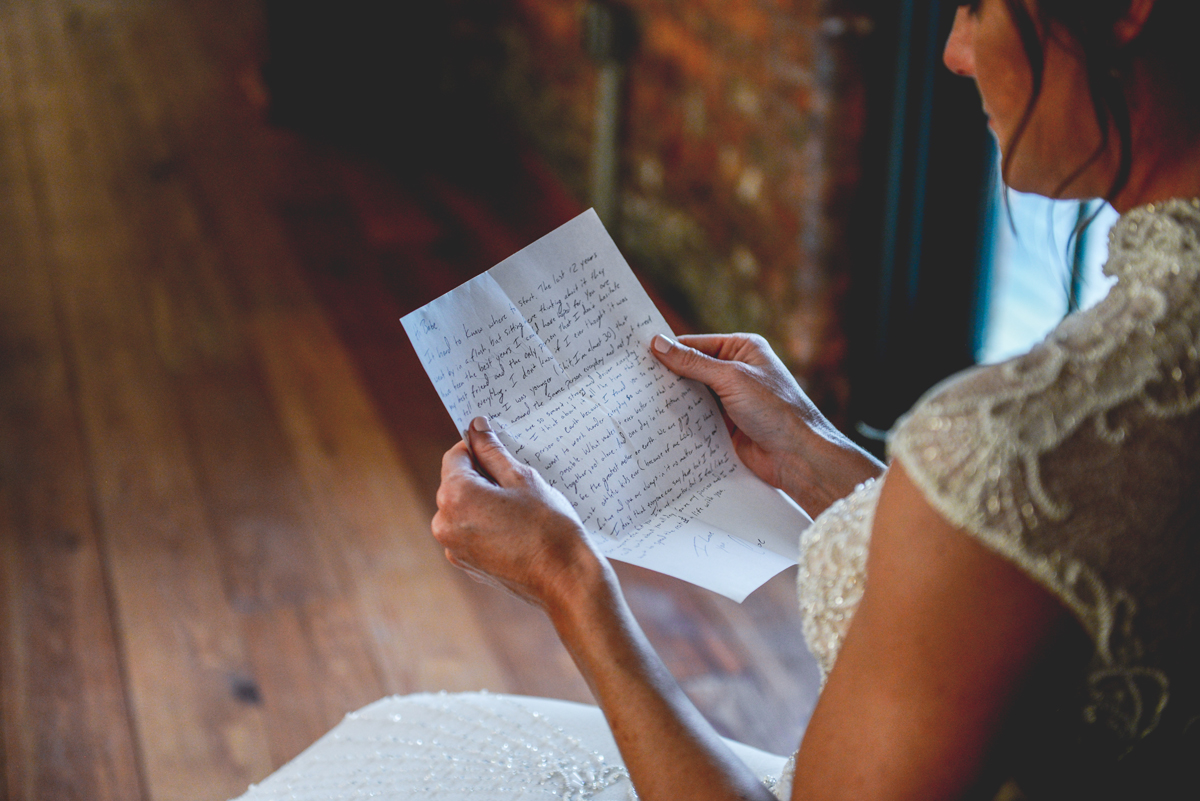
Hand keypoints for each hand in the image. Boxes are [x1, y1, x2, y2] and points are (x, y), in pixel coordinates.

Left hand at [432, 417, 607, 608]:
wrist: (564, 579)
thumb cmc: (548, 526)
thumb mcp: (523, 479)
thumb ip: (493, 451)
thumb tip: (476, 427)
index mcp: (456, 497)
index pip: (455, 456)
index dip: (477, 448)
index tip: (500, 450)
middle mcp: (444, 524)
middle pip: (456, 483)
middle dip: (481, 476)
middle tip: (517, 482)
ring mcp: (454, 548)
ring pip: (462, 508)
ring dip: (483, 500)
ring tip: (519, 508)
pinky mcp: (466, 564)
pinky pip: (469, 531)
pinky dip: (485, 524)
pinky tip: (514, 528)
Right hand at [651, 333, 882, 514]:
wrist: (798, 456)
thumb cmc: (775, 410)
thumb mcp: (731, 379)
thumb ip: (693, 363)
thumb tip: (658, 344)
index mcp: (743, 349)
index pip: (696, 345)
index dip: (669, 350)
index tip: (637, 355)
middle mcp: (736, 372)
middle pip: (692, 370)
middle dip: (668, 377)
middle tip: (632, 379)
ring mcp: (731, 400)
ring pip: (692, 396)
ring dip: (673, 401)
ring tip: (638, 401)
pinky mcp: (726, 426)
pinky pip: (697, 419)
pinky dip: (682, 420)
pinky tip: (658, 422)